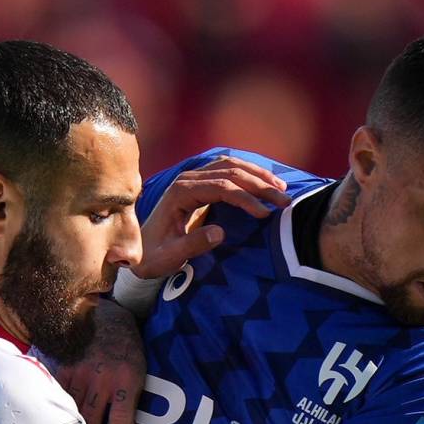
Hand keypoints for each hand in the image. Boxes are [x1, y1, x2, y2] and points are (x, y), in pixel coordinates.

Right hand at [58, 300, 147, 423]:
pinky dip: (63, 409)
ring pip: (75, 411)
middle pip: (93, 421)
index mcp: (126, 382)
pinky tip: (62, 418)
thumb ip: (132, 405)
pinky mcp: (66, 369)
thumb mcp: (138, 375)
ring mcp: (82, 374)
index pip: (118, 421)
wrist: (104, 318)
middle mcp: (103, 380)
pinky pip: (62, 397)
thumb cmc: (126, 350)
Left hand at [136, 156, 289, 281]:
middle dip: (260, 185)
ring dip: (258, 175)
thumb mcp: (169, 257)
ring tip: (281, 189)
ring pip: (231, 166)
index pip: (221, 187)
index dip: (246, 198)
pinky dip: (248, 174)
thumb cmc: (153, 257)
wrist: (138, 251)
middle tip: (284, 200)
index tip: (265, 214)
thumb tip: (220, 232)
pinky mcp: (199, 184)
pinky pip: (227, 170)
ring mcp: (193, 179)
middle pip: (230, 171)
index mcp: (180, 193)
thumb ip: (192, 245)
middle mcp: (187, 179)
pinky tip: (265, 184)